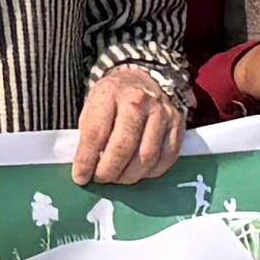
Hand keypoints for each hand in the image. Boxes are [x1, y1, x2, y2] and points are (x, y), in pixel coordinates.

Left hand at [68, 66, 185, 190]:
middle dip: (109, 170)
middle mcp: (139, 100)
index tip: (80, 177)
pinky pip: (167, 158)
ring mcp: (162, 112)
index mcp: (110, 93)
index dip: (87, 160)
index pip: (96, 133)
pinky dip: (151, 172)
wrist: (143, 80)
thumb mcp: (93, 107)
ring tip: (118, 177)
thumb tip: (86, 170)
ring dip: (129, 175)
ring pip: (147, 156)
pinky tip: (138, 172)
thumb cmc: (113, 99)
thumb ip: (90, 135)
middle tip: (101, 179)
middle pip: (124, 146)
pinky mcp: (178, 124)